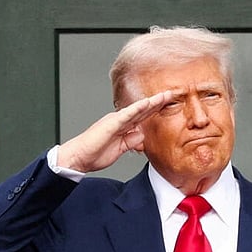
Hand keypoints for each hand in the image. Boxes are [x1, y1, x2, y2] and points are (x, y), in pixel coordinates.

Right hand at [57, 91, 173, 172]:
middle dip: (158, 102)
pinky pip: (126, 115)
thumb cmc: (95, 153)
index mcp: (122, 126)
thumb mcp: (120, 149)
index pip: (142, 116)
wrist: (79, 157)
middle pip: (142, 109)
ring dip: (151, 102)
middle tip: (171, 94)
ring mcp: (115, 120)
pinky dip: (136, 108)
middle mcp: (119, 120)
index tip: (168, 105)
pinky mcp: (110, 124)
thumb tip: (142, 135)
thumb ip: (131, 141)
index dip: (155, 110)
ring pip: (137, 109)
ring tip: (164, 95)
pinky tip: (146, 103)